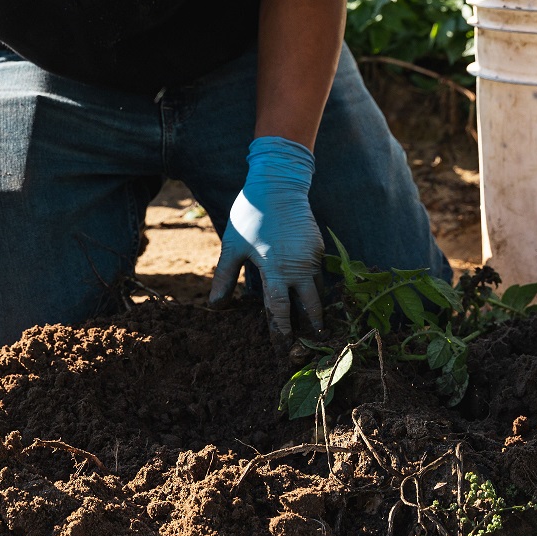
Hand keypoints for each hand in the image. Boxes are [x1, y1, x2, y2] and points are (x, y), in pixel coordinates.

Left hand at [209, 136, 324, 347]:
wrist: (279, 182)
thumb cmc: (251, 214)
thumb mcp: (233, 246)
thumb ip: (225, 278)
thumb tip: (216, 306)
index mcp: (275, 270)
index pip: (279, 312)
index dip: (280, 334)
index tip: (281, 352)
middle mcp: (299, 267)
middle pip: (310, 308)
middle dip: (309, 329)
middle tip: (308, 348)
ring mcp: (313, 256)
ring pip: (319, 292)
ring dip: (315, 310)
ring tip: (312, 329)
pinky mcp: (319, 246)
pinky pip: (320, 274)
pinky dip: (315, 289)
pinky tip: (310, 297)